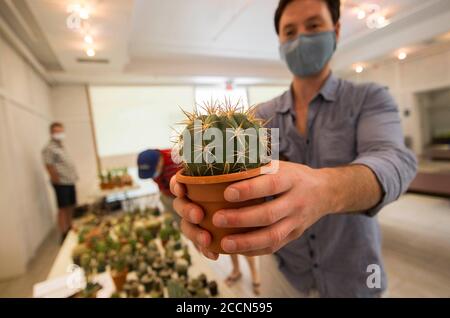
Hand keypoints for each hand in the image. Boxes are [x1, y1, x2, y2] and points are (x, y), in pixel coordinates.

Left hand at [170, 161, 333, 257]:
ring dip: (246, 242)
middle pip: (269, 214)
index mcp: (292, 179)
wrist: (325, 192)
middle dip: (241, 218)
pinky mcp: (293, 236)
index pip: (271, 185)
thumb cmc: (292, 175)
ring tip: (223, 243)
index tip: (227, 192)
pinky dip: (252, 250)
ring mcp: (296, 222)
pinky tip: (235, 249)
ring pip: (272, 236)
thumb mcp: (280, 165)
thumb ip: (258, 166)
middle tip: (217, 219)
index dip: (249, 190)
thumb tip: (224, 163)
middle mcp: (296, 202)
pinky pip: (273, 247)